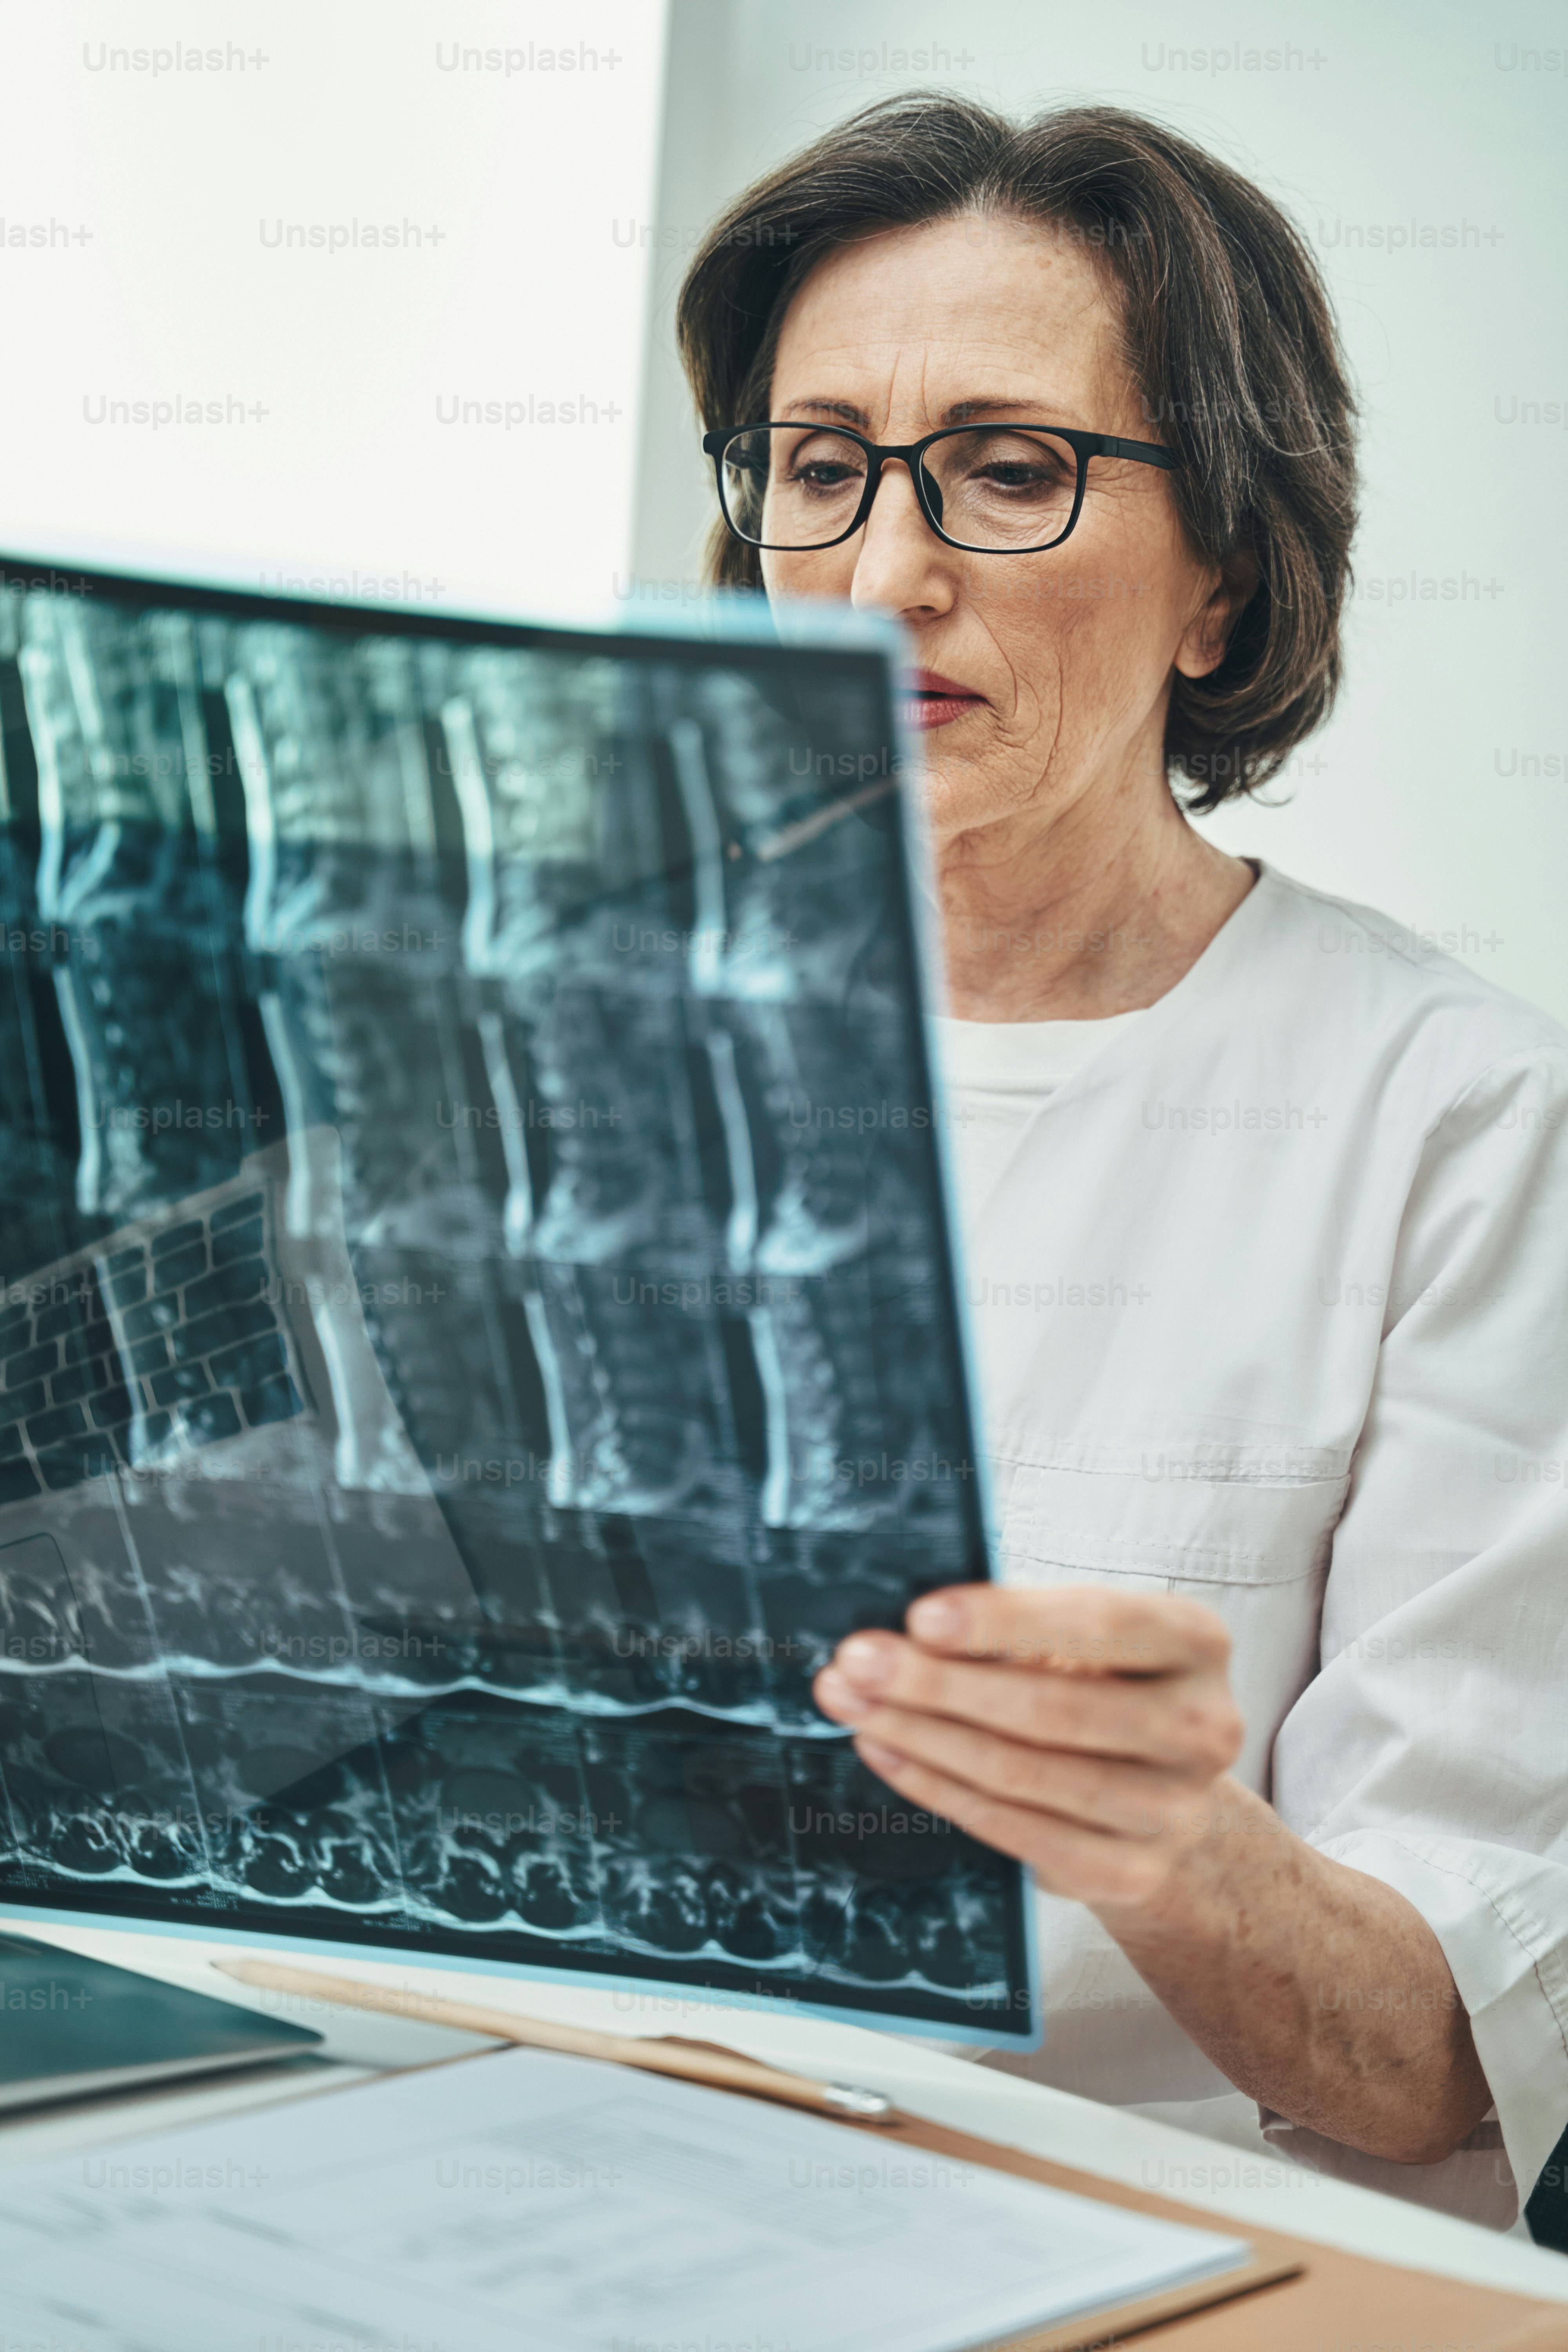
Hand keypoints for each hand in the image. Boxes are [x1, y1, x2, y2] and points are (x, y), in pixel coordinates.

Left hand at [815, 1582, 1492, 2166]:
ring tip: (849, 1700)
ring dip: (921, 1734)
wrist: (1164, 1796)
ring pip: (1022, 1773)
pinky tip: (883, 1749)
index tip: (920, 1615)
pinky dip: (935, 1787)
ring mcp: (1171, 1810)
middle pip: (1050, 1707)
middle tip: (856, 1658)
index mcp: (1197, 1641)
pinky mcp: (1127, 1872)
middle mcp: (1202, 1726)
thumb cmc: (1103, 1687)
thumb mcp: (1086, 1638)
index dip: (1006, 1620)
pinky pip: (1012, 1830)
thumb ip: (1019, 1622)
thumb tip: (905, 1620)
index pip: (1100, 1623)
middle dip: (937, 1682)